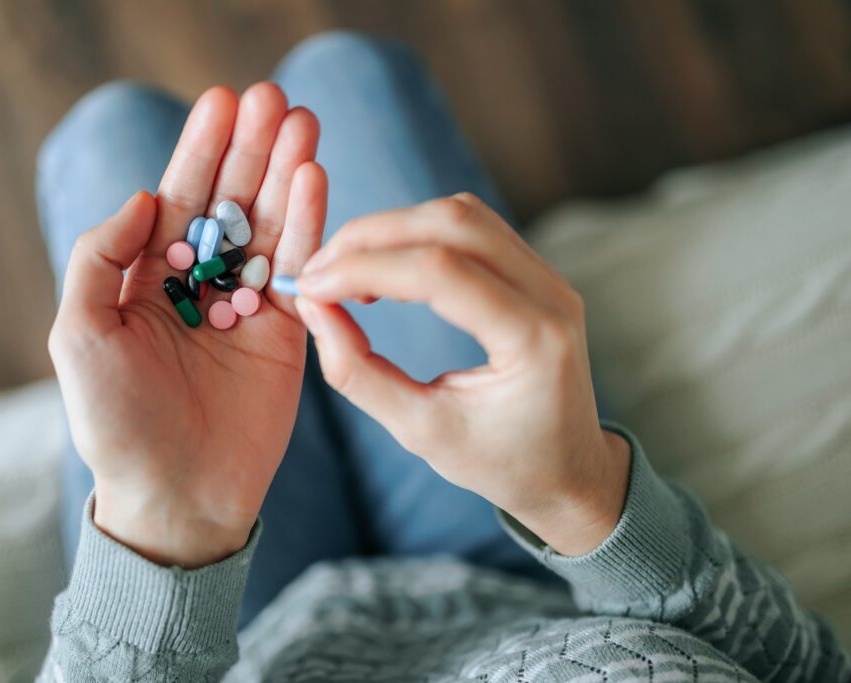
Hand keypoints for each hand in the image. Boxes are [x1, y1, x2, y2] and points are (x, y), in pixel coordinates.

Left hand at [48, 84, 325, 566]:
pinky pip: (301, 274)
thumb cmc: (115, 421)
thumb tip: (146, 196)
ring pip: (270, 229)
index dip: (200, 150)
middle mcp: (201, 285)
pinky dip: (310, 229)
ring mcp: (249, 308)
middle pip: (231, 203)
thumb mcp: (82, 333)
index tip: (222, 101)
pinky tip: (315, 181)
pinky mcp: (289, 335)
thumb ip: (102, 259)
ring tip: (302, 123)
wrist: (175, 496)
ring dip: (286, 175)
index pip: (180, 199)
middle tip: (272, 98)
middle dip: (251, 150)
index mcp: (149, 279)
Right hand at [294, 193, 630, 555]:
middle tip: (318, 270)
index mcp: (533, 341)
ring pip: (462, 214)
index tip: (311, 287)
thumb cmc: (499, 463)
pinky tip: (384, 266)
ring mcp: (550, 277)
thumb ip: (359, 372)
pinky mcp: (536, 272)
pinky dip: (418, 234)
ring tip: (345, 270)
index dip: (364, 268)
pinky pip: (473, 228)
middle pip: (452, 223)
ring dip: (393, 229)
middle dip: (371, 236)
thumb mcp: (420, 432)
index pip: (440, 272)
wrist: (569, 470)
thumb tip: (312, 308)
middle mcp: (552, 295)